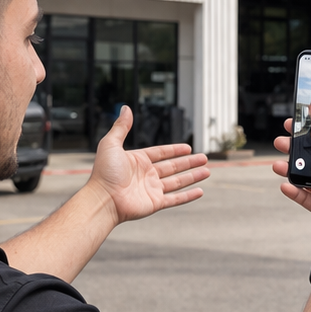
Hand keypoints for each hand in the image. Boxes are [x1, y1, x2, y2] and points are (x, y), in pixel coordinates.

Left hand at [89, 105, 210, 223]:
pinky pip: (175, 199)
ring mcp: (152, 190)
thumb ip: (121, 127)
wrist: (103, 199)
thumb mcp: (110, 144)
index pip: (161, 153)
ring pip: (177, 182)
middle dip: (189, 163)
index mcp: (138, 161)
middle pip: (173, 167)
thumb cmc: (104, 173)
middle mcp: (146, 175)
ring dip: (192, 176)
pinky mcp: (155, 203)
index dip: (174, 150)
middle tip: (204, 158)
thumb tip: (126, 108)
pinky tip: (200, 191)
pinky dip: (188, 196)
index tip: (188, 148)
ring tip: (207, 171)